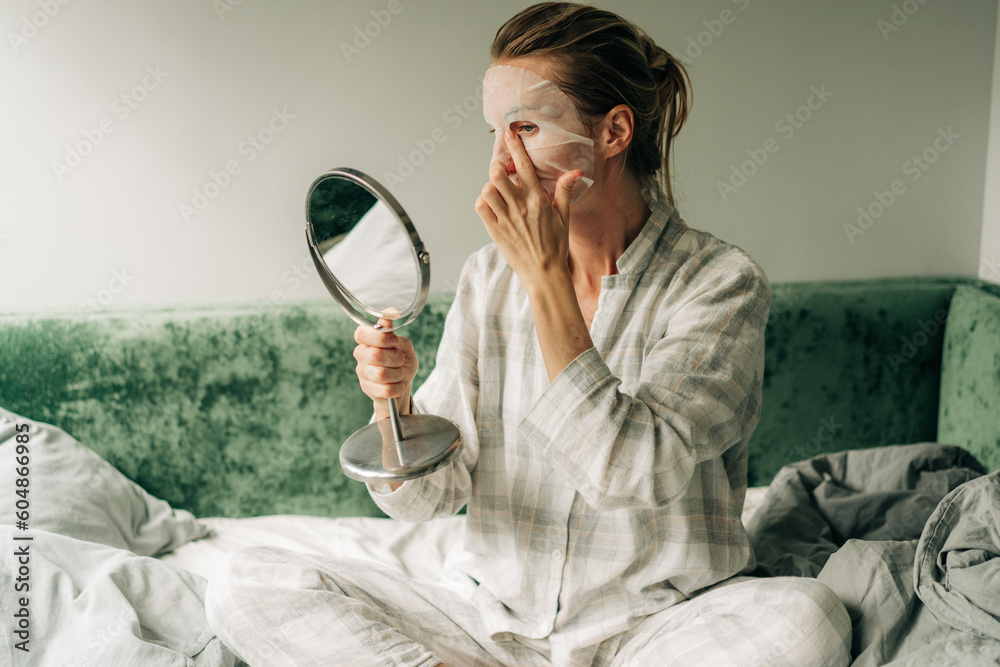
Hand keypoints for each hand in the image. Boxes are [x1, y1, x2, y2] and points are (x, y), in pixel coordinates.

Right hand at [353, 318, 417, 419]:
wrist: (403, 384)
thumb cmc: (402, 361)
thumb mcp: (404, 345)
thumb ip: (395, 331)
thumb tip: (391, 312)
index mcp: (367, 340)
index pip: (361, 334)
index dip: (381, 338)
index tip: (395, 342)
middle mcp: (360, 354)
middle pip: (374, 355)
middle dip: (395, 358)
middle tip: (400, 360)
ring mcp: (362, 373)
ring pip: (380, 374)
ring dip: (397, 374)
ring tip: (399, 373)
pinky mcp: (367, 389)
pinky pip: (385, 390)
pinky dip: (397, 388)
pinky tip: (397, 386)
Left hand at [475, 131, 582, 289]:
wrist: (544, 273)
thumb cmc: (555, 246)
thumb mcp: (564, 217)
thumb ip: (565, 191)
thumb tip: (576, 172)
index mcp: (538, 200)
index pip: (523, 166)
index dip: (515, 147)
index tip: (509, 135)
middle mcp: (519, 207)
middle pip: (497, 173)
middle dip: (498, 168)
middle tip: (503, 173)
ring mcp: (505, 219)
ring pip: (487, 189)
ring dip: (490, 186)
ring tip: (498, 192)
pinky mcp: (495, 231)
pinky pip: (481, 207)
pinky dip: (483, 202)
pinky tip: (492, 206)